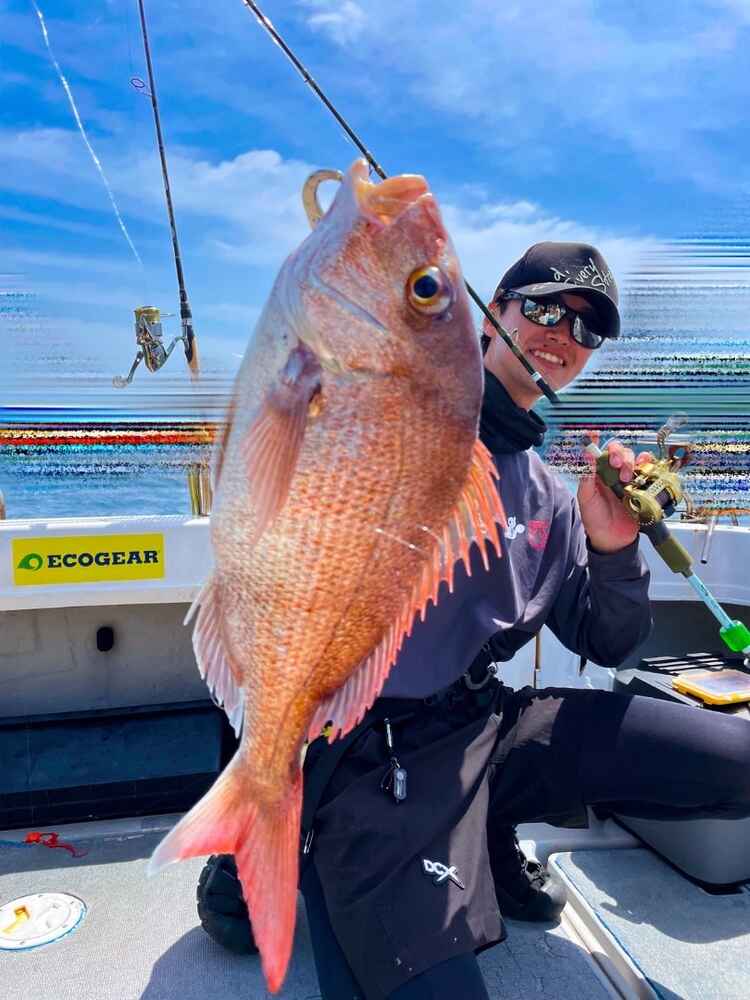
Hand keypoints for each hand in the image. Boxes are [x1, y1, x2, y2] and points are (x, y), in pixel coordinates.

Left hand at [577, 432, 653, 553]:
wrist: (613, 541)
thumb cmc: (595, 520)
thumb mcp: (586, 500)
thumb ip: (587, 479)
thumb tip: (587, 456)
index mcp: (597, 475)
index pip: (598, 453)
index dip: (596, 442)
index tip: (593, 433)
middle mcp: (613, 474)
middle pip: (618, 452)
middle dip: (618, 454)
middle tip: (616, 465)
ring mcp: (628, 480)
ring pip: (634, 459)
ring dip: (631, 461)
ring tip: (626, 476)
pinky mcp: (642, 487)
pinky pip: (648, 471)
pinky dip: (648, 466)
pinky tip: (644, 468)